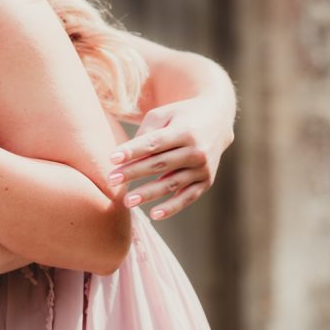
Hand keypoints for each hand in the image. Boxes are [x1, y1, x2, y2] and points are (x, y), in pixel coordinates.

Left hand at [108, 96, 234, 219]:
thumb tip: (128, 155)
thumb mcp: (164, 114)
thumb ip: (146, 132)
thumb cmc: (181, 116)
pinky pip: (188, 197)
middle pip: (159, 164)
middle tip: (111, 180)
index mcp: (184, 131)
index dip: (133, 151)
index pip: (154, 143)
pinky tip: (154, 214)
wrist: (218, 120)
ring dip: (148, 194)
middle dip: (134, 173)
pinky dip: (172, 207)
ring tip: (127, 201)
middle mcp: (196, 151)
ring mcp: (203, 168)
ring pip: (171, 183)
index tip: (112, 158)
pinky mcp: (206, 181)